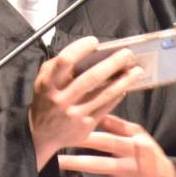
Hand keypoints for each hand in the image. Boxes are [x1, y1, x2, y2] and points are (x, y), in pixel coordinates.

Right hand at [29, 37, 143, 169]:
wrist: (40, 135)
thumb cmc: (45, 100)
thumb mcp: (42, 80)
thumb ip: (57, 65)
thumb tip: (84, 53)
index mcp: (48, 84)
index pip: (66, 61)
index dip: (81, 48)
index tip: (94, 41)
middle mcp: (61, 99)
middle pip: (91, 77)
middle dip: (113, 63)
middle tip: (127, 54)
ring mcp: (74, 114)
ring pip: (104, 94)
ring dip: (123, 81)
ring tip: (135, 70)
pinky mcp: (85, 125)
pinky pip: (106, 107)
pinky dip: (117, 96)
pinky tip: (125, 87)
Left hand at [58, 114, 175, 176]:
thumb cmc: (149, 154)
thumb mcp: (140, 135)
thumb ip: (118, 124)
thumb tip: (96, 112)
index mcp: (133, 148)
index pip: (106, 141)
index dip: (85, 138)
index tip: (65, 134)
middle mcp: (130, 168)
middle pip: (97, 165)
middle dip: (73, 162)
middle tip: (52, 159)